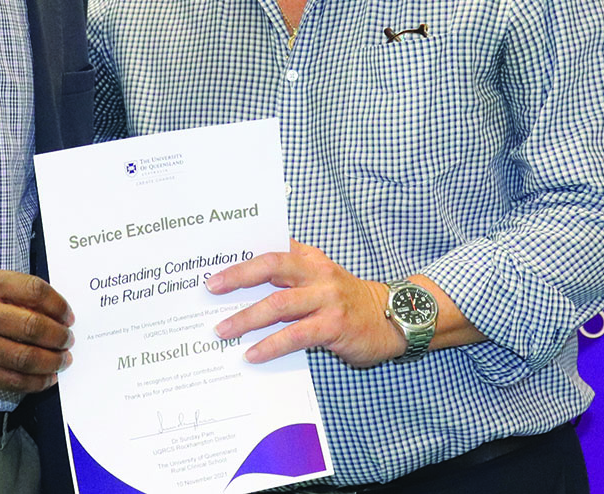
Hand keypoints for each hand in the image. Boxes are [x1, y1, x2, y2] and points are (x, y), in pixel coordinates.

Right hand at [0, 265, 73, 391]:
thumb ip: (8, 287)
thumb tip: (49, 306)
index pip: (33, 290)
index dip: (58, 304)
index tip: (67, 314)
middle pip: (33, 325)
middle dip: (58, 336)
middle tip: (68, 339)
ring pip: (24, 357)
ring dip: (51, 361)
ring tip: (62, 359)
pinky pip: (10, 380)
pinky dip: (33, 382)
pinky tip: (45, 379)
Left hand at [205, 240, 402, 367]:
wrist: (392, 317)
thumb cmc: (345, 299)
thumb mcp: (319, 277)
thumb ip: (290, 276)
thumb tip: (242, 286)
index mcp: (310, 257)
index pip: (270, 248)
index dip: (242, 254)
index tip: (215, 262)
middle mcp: (317, 272)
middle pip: (270, 267)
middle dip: (237, 277)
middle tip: (211, 288)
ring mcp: (327, 298)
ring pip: (278, 304)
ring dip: (246, 318)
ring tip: (223, 330)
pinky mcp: (334, 325)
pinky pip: (295, 335)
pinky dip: (270, 345)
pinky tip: (253, 353)